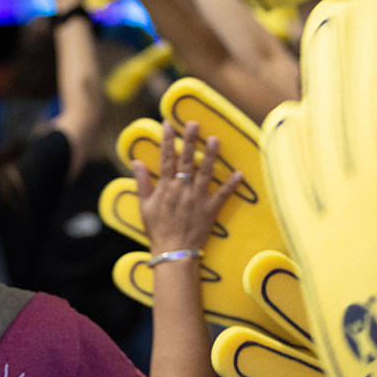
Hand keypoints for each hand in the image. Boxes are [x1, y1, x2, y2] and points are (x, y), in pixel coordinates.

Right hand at [99, 78, 295, 341]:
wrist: (173, 252)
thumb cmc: (157, 230)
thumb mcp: (144, 207)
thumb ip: (143, 183)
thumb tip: (136, 162)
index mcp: (165, 187)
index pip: (165, 159)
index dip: (167, 141)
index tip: (168, 125)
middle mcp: (181, 189)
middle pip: (185, 160)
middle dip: (189, 140)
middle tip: (193, 123)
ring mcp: (197, 198)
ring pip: (205, 172)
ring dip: (210, 155)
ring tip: (215, 139)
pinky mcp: (210, 209)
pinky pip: (222, 195)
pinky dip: (231, 185)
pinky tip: (239, 173)